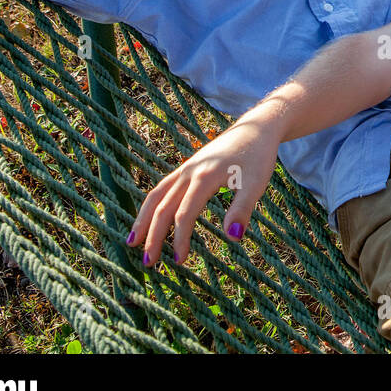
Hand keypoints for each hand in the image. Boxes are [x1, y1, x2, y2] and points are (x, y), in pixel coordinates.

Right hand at [128, 117, 281, 265]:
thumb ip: (243, 209)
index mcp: (204, 177)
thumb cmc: (258, 156)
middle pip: (163, 207)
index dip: (180, 238)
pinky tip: (148, 218)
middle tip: (147, 263)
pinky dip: (151, 204)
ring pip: (156, 195)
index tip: (180, 261)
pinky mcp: (187, 167)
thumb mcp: (257, 183)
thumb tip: (233, 237)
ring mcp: (186, 168)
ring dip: (143, 220)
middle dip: (152, 236)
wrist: (256, 128)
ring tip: (132, 242)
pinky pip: (162, 187)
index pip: (184, 214)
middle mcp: (189, 172)